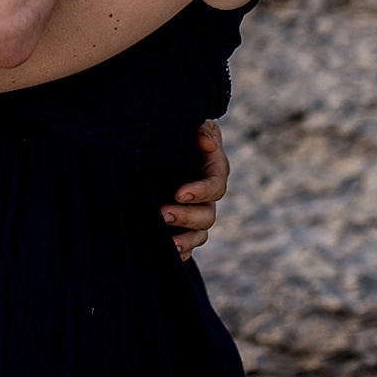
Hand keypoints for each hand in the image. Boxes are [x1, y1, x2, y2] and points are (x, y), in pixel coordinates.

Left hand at [165, 119, 228, 260]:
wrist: (161, 137)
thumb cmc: (179, 126)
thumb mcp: (191, 120)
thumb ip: (201, 130)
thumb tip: (206, 144)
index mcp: (213, 168)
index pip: (215, 185)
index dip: (201, 191)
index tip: (179, 193)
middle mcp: (206, 194)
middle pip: (207, 215)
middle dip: (186, 217)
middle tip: (162, 213)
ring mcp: (195, 210)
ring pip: (200, 234)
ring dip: (186, 241)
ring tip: (168, 245)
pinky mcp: (181, 222)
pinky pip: (188, 243)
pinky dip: (182, 252)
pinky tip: (169, 255)